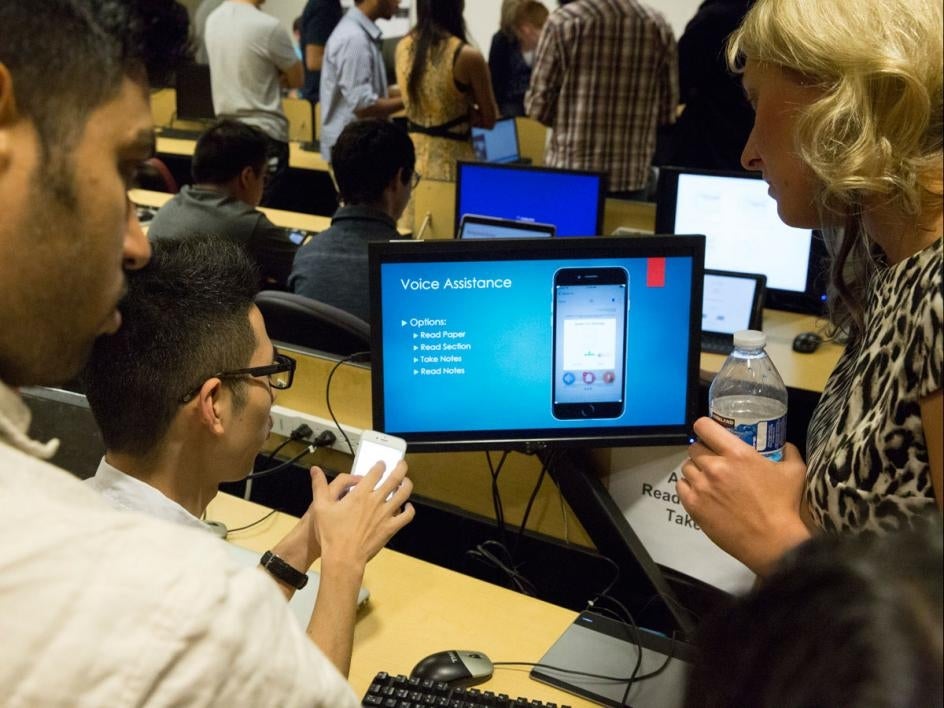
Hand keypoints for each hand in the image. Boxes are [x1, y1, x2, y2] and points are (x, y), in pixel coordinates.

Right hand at [309, 461, 414, 577]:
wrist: (343, 557)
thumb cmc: (331, 533)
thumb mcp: (320, 507)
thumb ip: (319, 486)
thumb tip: (315, 469)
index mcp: (360, 494)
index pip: (376, 472)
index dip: (380, 465)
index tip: (381, 463)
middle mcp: (376, 501)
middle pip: (395, 478)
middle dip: (400, 468)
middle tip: (401, 463)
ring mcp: (385, 514)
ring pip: (404, 494)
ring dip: (407, 484)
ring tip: (406, 481)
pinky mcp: (390, 527)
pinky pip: (406, 516)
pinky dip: (409, 509)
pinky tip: (407, 507)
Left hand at [677, 417, 810, 575]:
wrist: (773, 541)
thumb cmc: (784, 505)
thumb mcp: (794, 472)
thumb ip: (789, 452)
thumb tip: (785, 443)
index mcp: (736, 453)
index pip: (704, 426)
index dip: (705, 428)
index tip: (710, 434)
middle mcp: (715, 466)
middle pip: (694, 448)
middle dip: (704, 451)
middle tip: (715, 461)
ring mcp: (702, 486)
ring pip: (687, 467)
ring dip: (696, 470)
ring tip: (709, 479)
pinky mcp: (694, 505)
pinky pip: (681, 486)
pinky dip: (688, 486)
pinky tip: (701, 491)